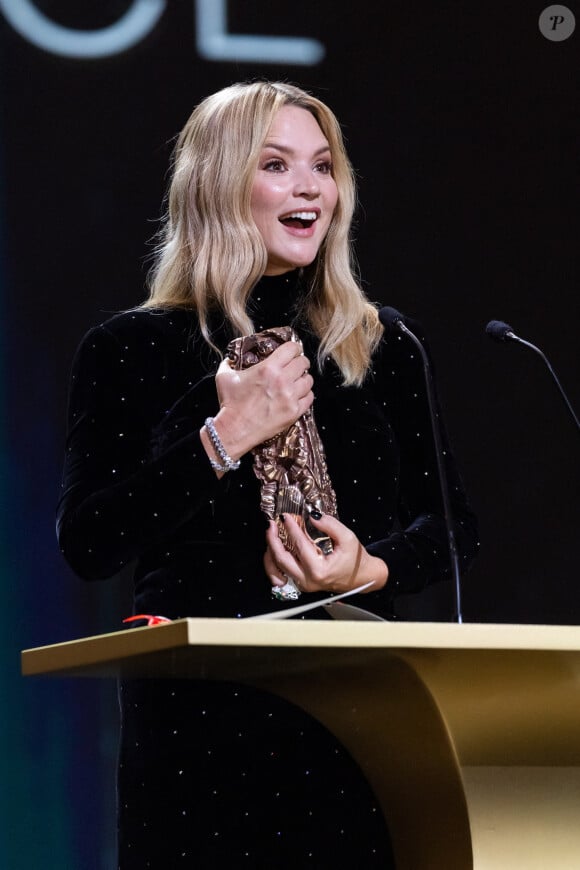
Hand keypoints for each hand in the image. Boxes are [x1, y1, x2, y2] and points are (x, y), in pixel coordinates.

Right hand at [207, 341, 313, 461]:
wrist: (235, 429)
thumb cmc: (230, 404)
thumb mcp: (224, 377)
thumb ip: (229, 363)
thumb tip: (230, 359)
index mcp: (268, 368)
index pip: (291, 349)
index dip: (294, 348)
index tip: (293, 351)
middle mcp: (282, 380)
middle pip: (303, 363)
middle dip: (301, 362)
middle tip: (296, 365)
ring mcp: (290, 397)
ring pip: (308, 380)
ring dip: (304, 379)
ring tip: (298, 381)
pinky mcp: (294, 412)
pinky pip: (309, 398)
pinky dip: (306, 395)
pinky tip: (299, 395)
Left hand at [264, 513, 387, 594]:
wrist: (362, 577)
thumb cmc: (356, 560)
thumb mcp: (348, 538)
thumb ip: (330, 525)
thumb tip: (311, 515)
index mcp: (319, 570)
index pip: (299, 545)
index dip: (290, 528)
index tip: (285, 516)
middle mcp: (308, 580)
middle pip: (281, 559)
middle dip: (273, 539)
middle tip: (271, 524)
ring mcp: (303, 584)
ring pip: (276, 569)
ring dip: (270, 551)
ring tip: (271, 535)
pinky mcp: (301, 584)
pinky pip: (280, 576)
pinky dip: (273, 563)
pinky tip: (273, 551)